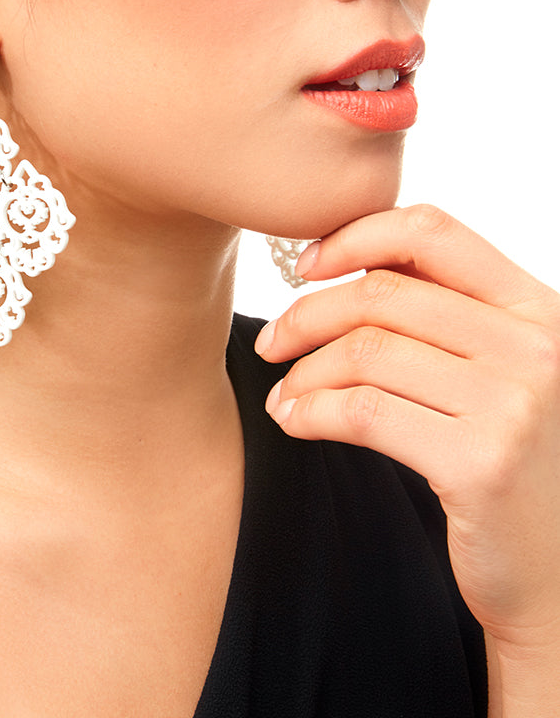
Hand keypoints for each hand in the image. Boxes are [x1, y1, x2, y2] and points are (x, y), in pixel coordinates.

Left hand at [255, 204, 559, 653]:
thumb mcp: (502, 370)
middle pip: (384, 293)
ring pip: (366, 352)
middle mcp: (537, 346)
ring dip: (304, 372)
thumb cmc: (513, 462)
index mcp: (538, 308)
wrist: (558, 573)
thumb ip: (448, 313)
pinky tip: (295, 421)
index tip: (306, 267)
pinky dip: (311, 411)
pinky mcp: (481, 462)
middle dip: (308, 313)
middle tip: (272, 342)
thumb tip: (345, 255)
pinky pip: (364, 412)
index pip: (431, 230)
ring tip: (284, 394)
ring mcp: (514, 404)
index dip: (354, 237)